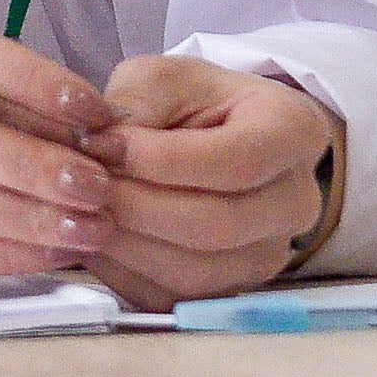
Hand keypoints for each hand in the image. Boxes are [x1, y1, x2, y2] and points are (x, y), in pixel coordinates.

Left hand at [79, 55, 337, 307]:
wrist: (217, 140)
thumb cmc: (195, 104)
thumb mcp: (165, 79)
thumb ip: (137, 104)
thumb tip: (101, 149)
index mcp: (295, 133)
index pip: (236, 161)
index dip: (162, 160)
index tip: (102, 144)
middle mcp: (297, 202)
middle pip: (217, 224)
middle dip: (137, 206)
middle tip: (79, 185)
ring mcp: (269, 255)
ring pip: (195, 271)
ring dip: (126, 245)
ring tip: (80, 210)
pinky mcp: (231, 290)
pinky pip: (175, 297)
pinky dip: (126, 272)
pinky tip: (95, 238)